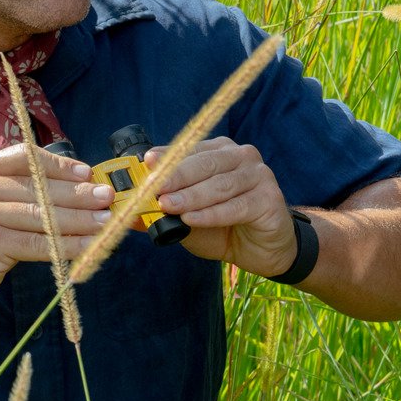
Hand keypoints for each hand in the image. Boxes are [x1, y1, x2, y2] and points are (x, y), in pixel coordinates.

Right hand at [0, 145, 112, 314]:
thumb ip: (17, 192)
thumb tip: (74, 188)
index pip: (24, 157)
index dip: (59, 165)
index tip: (87, 174)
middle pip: (38, 187)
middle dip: (78, 194)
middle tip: (108, 198)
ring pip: (42, 215)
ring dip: (80, 220)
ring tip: (106, 222)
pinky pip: (39, 243)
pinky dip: (68, 245)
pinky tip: (88, 247)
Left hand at [148, 137, 296, 275]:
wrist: (261, 250)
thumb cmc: (222, 227)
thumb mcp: (187, 217)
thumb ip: (163, 212)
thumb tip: (130, 214)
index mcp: (218, 151)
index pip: (188, 149)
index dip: (166, 157)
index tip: (146, 164)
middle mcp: (240, 157)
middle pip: (203, 163)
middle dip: (175, 177)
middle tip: (154, 190)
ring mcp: (258, 175)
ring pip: (219, 184)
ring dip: (191, 197)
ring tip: (168, 206)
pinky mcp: (269, 198)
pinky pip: (236, 206)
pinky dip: (211, 214)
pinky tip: (191, 220)